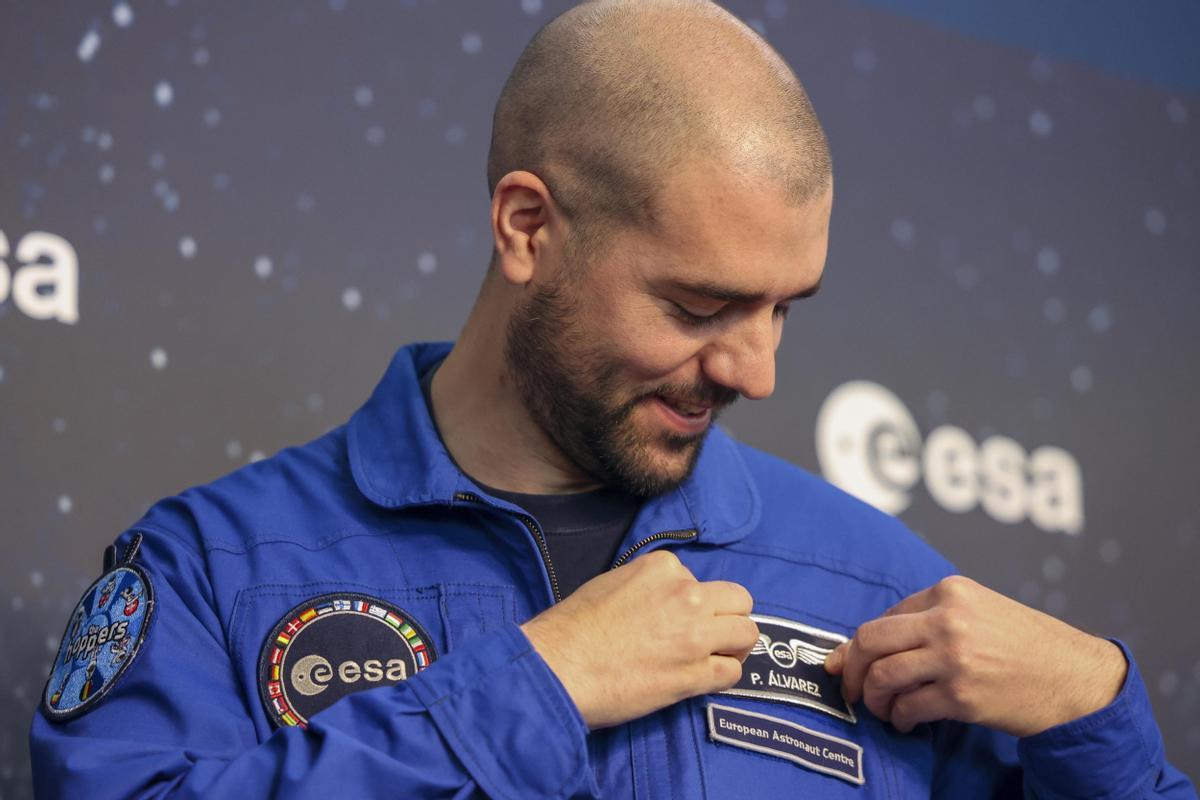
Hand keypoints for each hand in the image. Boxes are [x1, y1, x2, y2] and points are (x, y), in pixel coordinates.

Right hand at [520, 549, 758, 728]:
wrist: (559, 666)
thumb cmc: (573, 627)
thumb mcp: (612, 583)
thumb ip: (648, 587)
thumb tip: (661, 603)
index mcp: (664, 568)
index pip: (698, 579)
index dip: (689, 601)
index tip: (673, 619)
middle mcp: (687, 595)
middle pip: (738, 600)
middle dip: (726, 616)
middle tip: (710, 634)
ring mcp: (695, 635)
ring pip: (747, 633)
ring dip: (733, 645)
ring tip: (714, 657)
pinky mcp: (695, 674)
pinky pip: (733, 672)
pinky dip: (722, 676)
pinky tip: (703, 679)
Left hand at [824, 575, 1126, 736]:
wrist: (1076, 680)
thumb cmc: (1027, 647)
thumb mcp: (982, 612)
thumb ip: (933, 618)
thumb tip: (872, 644)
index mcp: (951, 592)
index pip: (887, 615)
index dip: (863, 642)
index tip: (852, 661)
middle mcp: (949, 620)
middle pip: (870, 639)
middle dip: (851, 667)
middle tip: (849, 687)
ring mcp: (954, 658)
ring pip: (882, 675)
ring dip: (872, 697)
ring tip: (879, 708)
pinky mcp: (962, 695)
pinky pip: (908, 707)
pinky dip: (898, 718)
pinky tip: (905, 722)